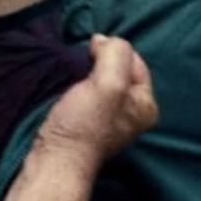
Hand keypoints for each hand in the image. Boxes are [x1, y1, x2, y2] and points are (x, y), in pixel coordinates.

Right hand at [35, 34, 156, 172]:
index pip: (134, 60)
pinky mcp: (87, 124)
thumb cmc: (84, 124)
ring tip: (71, 74)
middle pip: (117, 70)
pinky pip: (86, 93)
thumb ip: (115, 54)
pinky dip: (76, 85)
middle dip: (99, 61)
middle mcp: (131, 113)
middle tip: (80, 63)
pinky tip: (66, 87)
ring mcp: (108, 120)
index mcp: (145, 104)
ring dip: (85, 72)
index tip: (91, 52)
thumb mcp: (108, 82)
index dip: (113, 50)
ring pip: (99, 81)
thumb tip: (103, 41)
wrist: (54, 159)